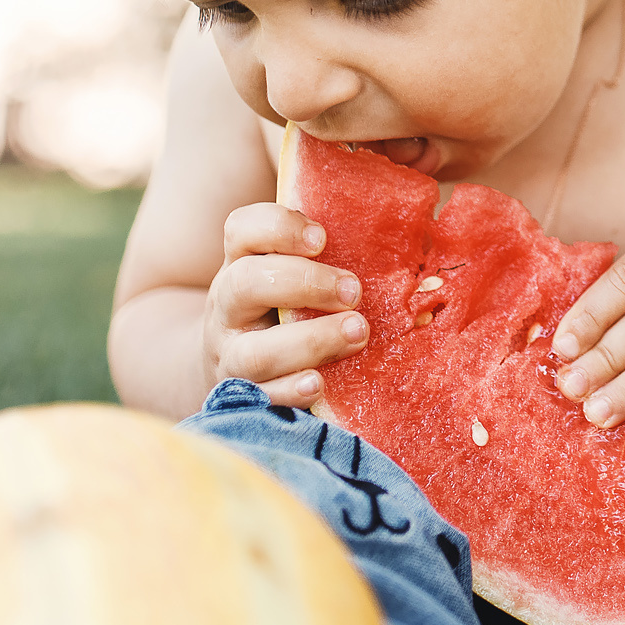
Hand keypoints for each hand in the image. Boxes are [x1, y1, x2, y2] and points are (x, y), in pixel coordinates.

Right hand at [203, 202, 366, 409]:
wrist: (233, 365)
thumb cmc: (282, 306)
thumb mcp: (288, 269)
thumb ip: (320, 250)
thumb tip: (397, 224)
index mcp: (240, 263)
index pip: (242, 229)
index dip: (279, 227)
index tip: (322, 237)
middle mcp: (227, 307)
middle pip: (244, 284)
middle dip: (303, 284)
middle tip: (354, 291)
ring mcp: (229, 355)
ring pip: (254, 351)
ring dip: (310, 342)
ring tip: (358, 332)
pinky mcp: (243, 397)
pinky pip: (262, 399)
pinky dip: (291, 392)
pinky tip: (320, 383)